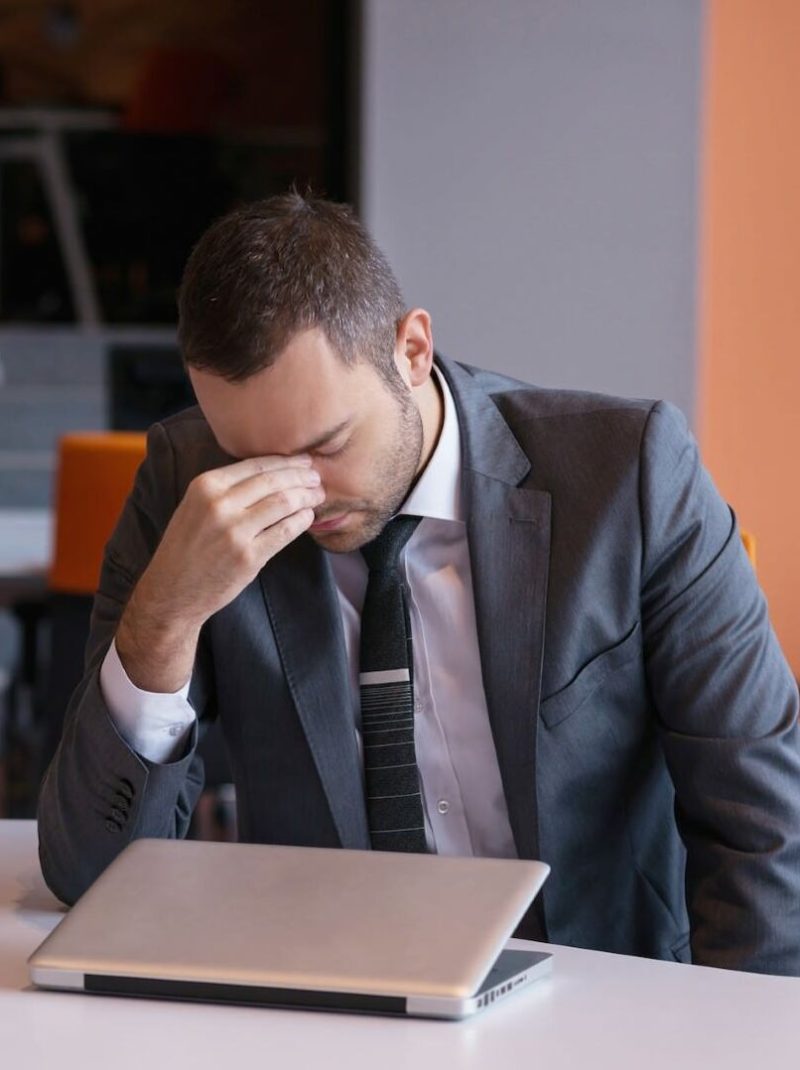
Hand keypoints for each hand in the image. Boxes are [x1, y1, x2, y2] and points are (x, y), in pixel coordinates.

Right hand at [116, 455, 324, 691]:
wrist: (172, 591)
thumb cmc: (187, 547)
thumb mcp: (195, 506)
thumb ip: (226, 489)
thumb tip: (273, 472)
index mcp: (205, 486)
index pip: (256, 464)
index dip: (287, 461)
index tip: (304, 461)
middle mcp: (219, 505)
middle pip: (274, 481)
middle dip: (301, 477)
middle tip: (317, 478)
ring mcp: (234, 532)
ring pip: (284, 503)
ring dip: (306, 497)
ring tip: (317, 496)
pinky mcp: (248, 557)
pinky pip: (285, 532)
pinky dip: (301, 521)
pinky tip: (308, 517)